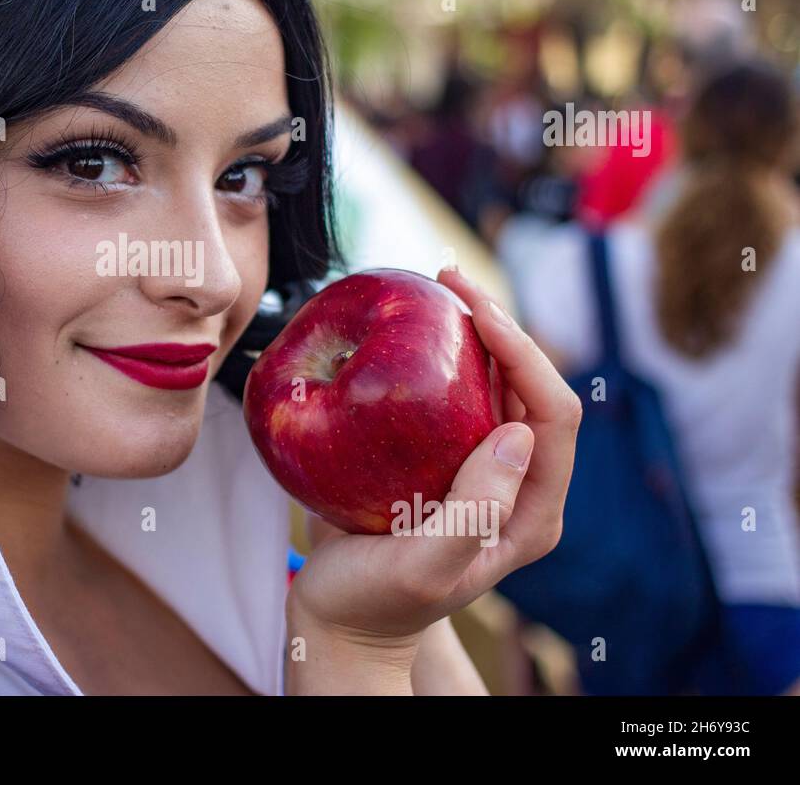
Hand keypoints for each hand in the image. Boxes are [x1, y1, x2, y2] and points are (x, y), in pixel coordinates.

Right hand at [284, 266, 580, 692]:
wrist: (340, 617)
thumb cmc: (376, 601)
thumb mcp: (423, 567)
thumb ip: (473, 511)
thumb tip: (514, 434)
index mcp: (531, 511)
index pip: (554, 415)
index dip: (524, 353)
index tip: (473, 310)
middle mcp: (518, 483)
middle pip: (531, 385)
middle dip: (500, 324)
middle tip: (447, 278)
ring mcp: (484, 468)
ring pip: (496, 381)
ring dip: (472, 331)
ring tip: (435, 288)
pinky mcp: (447, 457)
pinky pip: (455, 392)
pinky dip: (438, 354)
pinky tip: (408, 327)